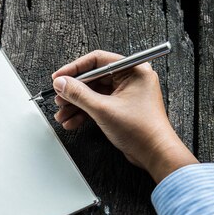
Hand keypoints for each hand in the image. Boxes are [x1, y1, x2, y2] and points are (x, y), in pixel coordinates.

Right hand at [51, 50, 197, 182]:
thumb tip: (61, 83)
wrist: (154, 153)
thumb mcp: (103, 109)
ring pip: (93, 94)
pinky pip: (98, 105)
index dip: (74, 69)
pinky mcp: (121, 108)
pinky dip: (84, 113)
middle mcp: (130, 79)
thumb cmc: (141, 130)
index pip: (97, 61)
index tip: (59, 78)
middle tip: (59, 99)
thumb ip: (79, 94)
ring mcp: (125, 94)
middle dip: (73, 92)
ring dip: (76, 105)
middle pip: (93, 78)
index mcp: (133, 70)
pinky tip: (72, 122)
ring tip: (62, 115)